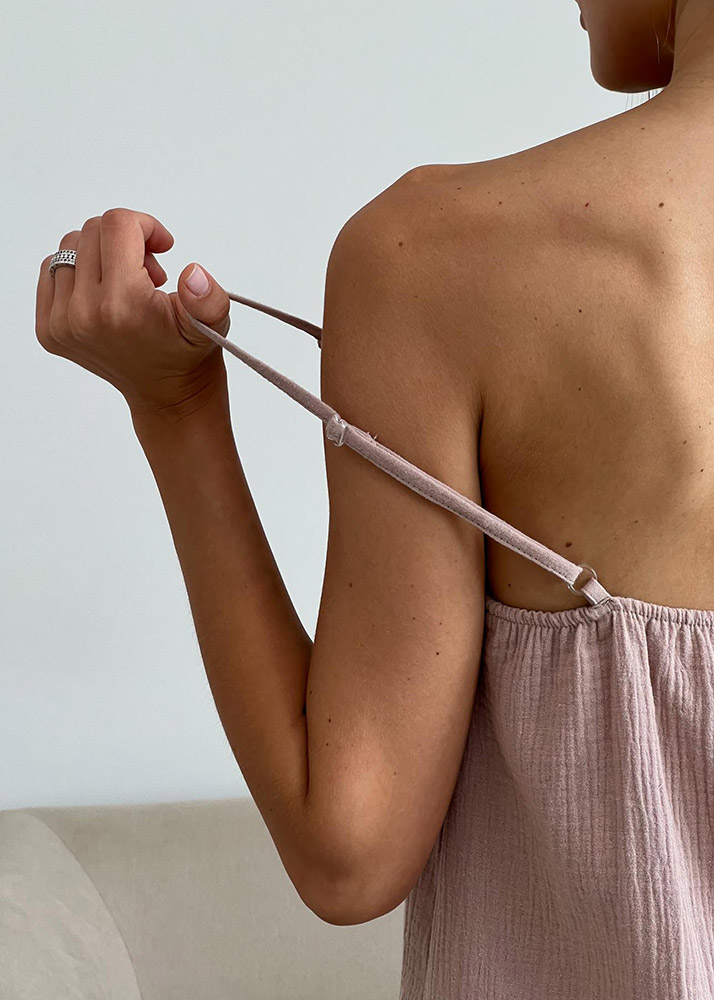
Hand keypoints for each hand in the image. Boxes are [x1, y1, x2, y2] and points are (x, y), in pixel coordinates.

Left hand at [35, 208, 232, 417]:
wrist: (167, 392)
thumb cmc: (187, 351)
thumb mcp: (213, 323)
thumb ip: (209, 298)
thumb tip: (193, 274)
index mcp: (123, 305)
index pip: (118, 225)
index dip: (146, 225)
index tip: (162, 247)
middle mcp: (84, 314)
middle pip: (94, 231)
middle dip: (126, 240)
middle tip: (149, 272)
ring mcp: (61, 323)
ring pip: (71, 246)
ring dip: (102, 254)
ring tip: (128, 283)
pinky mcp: (48, 328)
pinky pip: (52, 270)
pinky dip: (78, 270)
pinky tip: (103, 291)